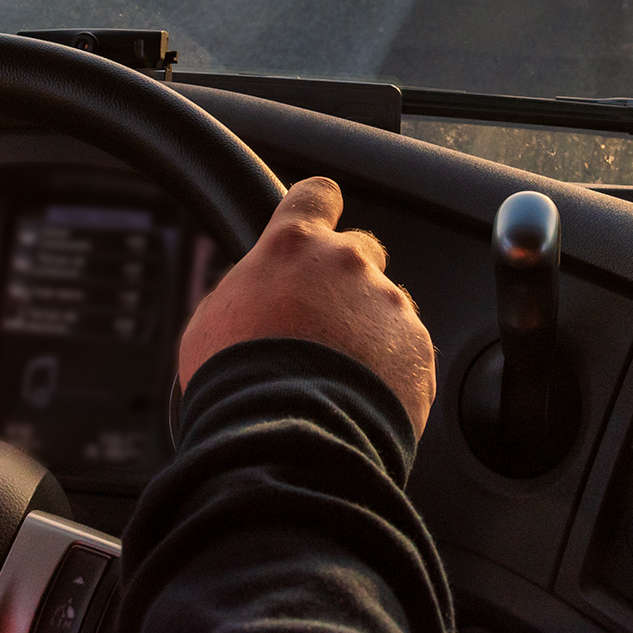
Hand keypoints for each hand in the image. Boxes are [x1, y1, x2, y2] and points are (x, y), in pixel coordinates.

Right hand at [179, 177, 435, 435]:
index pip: (316, 195)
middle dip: (345, 282)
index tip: (320, 221)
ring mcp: (388, 304)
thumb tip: (258, 297)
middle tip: (321, 326)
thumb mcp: (215, 321)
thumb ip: (250, 291)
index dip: (318, 209)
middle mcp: (347, 263)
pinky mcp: (417, 349)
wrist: (285, 438)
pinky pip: (407, 353)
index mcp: (292, 246)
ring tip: (337, 379)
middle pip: (361, 251)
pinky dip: (390, 373)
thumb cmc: (237, 383)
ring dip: (368, 332)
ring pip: (386, 307)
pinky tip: (360, 401)